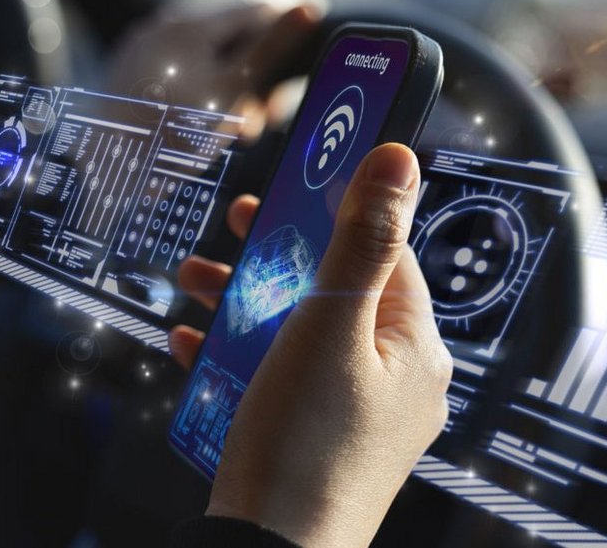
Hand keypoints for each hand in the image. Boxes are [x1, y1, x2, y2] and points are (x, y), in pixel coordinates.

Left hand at [106, 3, 320, 140]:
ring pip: (205, 58)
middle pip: (230, 37)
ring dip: (228, 90)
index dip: (282, 46)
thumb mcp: (233, 92)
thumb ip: (272, 48)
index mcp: (190, 23)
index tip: (285, 89)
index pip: (258, 12)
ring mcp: (141, 48)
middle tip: (260, 121)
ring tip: (231, 131)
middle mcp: (162, 26)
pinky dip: (198, 93)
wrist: (105, 172)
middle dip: (253, 77)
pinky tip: (199, 126)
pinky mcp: (129, 73)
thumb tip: (310, 8)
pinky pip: (176, 72)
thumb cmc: (171, 134)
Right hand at [172, 144, 452, 546]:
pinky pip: (281, 380)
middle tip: (240, 223)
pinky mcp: (315, 444)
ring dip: (247, 299)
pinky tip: (191, 342)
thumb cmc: (304, 447)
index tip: (292, 181)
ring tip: (195, 279)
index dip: (338, 210)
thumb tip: (399, 159)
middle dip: (281, 254)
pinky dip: (238, 354)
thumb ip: (360, 241)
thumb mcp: (329, 326)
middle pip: (339, 290)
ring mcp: (355, 416)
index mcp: (415, 349)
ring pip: (303, 333)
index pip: (387, 254)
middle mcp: (394, 382)